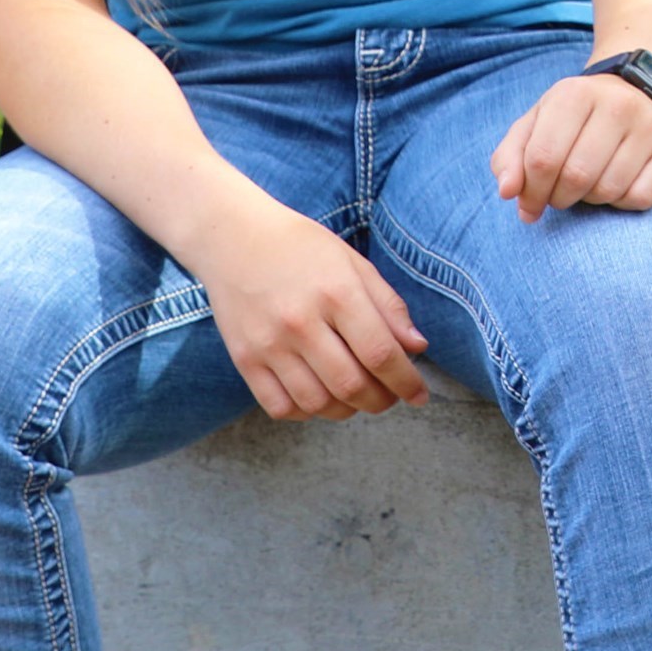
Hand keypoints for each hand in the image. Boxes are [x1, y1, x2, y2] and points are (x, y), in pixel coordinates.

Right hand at [191, 198, 430, 420]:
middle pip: (352, 385)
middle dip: (381, 401)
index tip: (419, 395)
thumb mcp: (352, 263)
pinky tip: (319, 397)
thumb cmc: (301, 248)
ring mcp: (269, 343)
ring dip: (347, 411)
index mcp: (337, 292)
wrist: (232, 238)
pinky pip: (281, 407)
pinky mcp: (244, 359)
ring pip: (318, 403)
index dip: (406, 382)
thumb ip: (388, 305)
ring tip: (357, 398)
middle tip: (390, 397)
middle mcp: (301, 321)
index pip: (381, 353)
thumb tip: (417, 347)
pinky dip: (307, 413)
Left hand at [490, 73, 651, 222]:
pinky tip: (617, 182)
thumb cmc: (572, 119)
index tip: (528, 203)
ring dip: (590, 200)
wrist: (631, 93)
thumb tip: (508, 193)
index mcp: (575, 94)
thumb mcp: (535, 126)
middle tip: (558, 194)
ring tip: (588, 182)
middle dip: (558, 198)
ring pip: (608, 190)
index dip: (530, 192)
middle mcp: (617, 105)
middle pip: (576, 177)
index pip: (542, 158)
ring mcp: (649, 126)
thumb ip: (509, 158)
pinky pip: (640, 198)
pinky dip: (622, 202)